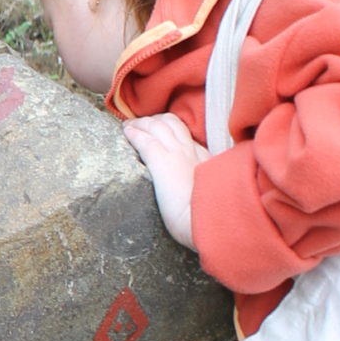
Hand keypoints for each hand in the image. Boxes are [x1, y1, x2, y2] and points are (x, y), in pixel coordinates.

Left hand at [123, 112, 205, 249]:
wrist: (209, 220)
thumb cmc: (209, 216)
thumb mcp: (212, 194)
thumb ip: (206, 187)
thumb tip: (196, 192)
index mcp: (205, 160)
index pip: (186, 135)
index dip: (170, 128)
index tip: (159, 129)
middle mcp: (191, 152)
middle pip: (172, 124)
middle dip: (154, 120)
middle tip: (140, 123)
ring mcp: (177, 155)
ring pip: (157, 127)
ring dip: (141, 124)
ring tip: (129, 125)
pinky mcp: (163, 162)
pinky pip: (145, 141)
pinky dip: (135, 133)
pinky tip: (126, 132)